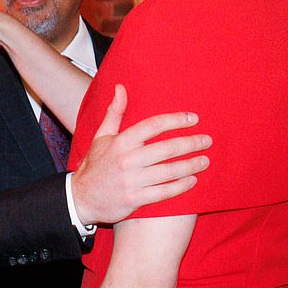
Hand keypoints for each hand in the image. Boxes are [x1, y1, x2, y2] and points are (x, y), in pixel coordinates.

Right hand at [71, 85, 210, 225]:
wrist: (81, 198)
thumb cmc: (95, 165)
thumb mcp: (101, 136)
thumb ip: (114, 112)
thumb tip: (120, 87)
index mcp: (120, 142)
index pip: (153, 126)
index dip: (175, 120)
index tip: (193, 118)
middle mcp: (127, 160)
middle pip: (166, 149)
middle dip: (190, 143)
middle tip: (206, 141)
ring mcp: (131, 181)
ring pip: (168, 171)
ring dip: (190, 165)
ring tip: (205, 160)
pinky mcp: (135, 200)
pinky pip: (163, 192)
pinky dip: (180, 186)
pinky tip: (192, 181)